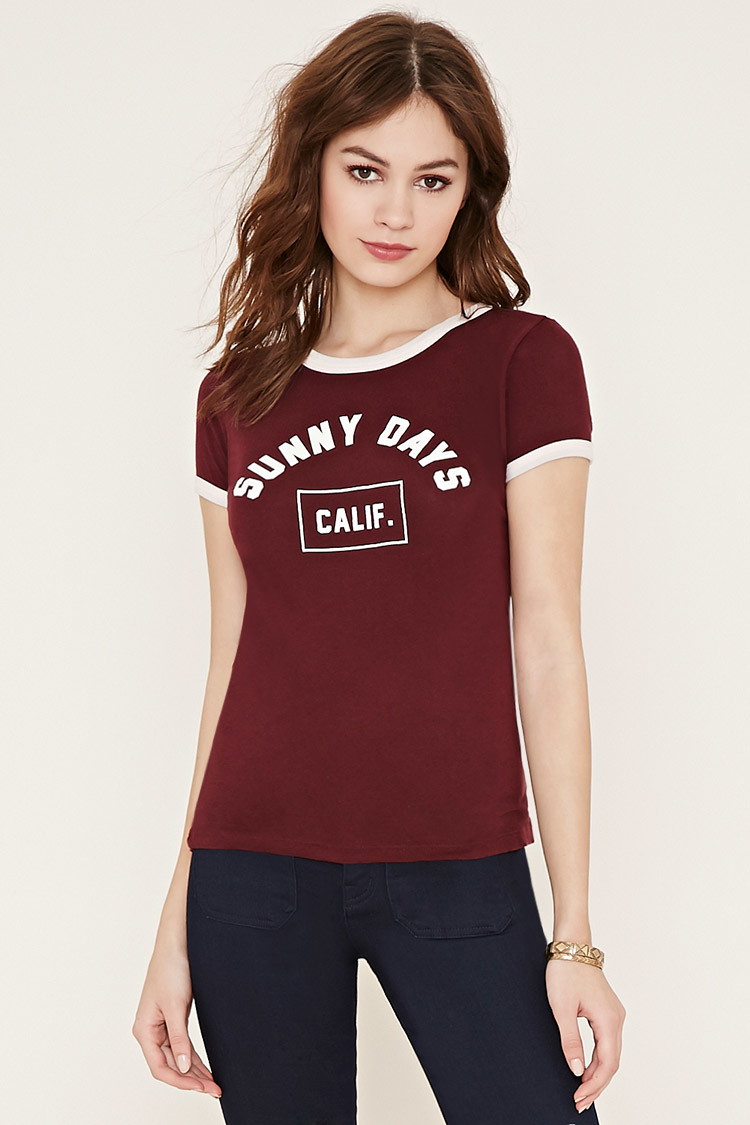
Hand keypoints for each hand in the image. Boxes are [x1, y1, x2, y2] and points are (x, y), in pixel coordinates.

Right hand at [132, 943, 221, 1099]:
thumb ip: (178, 1038)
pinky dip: (194, 1057)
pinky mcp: (173, 1019)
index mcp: (144, 1030)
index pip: (160, 1068)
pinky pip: (183, 1045)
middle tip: (214, 1089)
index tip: (201, 1087)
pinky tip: (205, 1068)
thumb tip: (184, 1067)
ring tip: (214, 1083)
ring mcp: (161, 1026)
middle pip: (170, 1065)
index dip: (180, 1081)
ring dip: (195, 1071)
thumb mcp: (175, 1005)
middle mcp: (150, 1031)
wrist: (178, 943)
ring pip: (178, 1057)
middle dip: (192, 1079)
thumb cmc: (170, 969)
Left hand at [545, 957, 625, 1113]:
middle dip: (596, 1085)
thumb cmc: (566, 972)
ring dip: (598, 1074)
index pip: (607, 1064)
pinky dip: (599, 1059)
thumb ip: (570, 1040)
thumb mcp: (561, 1008)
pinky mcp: (608, 1011)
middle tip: (580, 1102)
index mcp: (608, 1020)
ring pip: (611, 1053)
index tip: (578, 1098)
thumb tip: (576, 1069)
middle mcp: (617, 1019)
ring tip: (582, 1091)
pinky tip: (587, 1068)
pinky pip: (607, 1042)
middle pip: (612, 1062)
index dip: (594, 1085)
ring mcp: (614, 1015)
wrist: (572, 946)